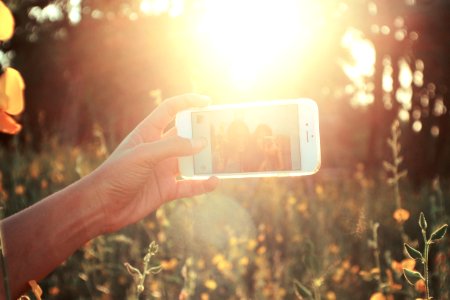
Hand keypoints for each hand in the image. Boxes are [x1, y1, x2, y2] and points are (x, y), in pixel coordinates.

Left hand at [88, 94, 218, 232]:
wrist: (102, 207)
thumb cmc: (116, 175)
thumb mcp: (143, 155)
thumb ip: (172, 147)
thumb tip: (200, 144)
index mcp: (148, 133)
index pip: (170, 110)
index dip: (188, 102)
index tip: (207, 102)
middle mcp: (158, 149)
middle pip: (185, 135)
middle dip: (202, 132)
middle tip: (222, 132)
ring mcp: (162, 170)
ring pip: (190, 161)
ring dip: (205, 159)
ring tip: (223, 157)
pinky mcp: (166, 189)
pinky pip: (189, 186)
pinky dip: (202, 185)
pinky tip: (214, 181)